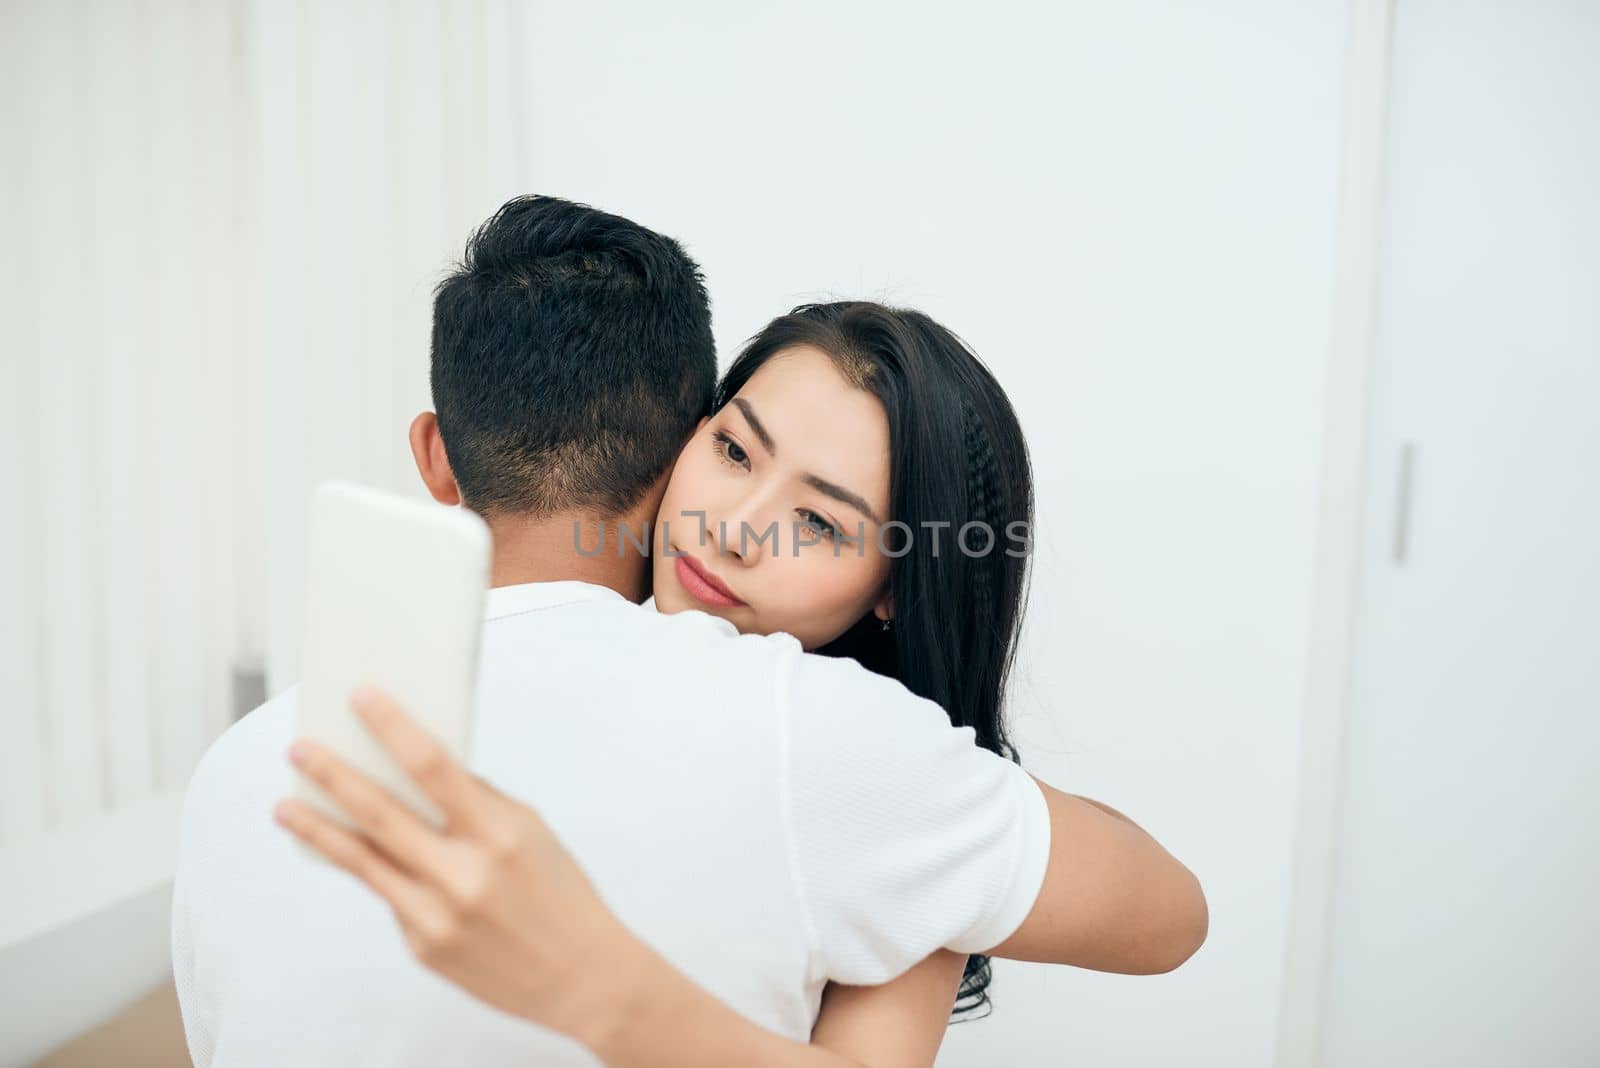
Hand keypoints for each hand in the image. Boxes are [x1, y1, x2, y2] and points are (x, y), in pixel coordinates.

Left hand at [275, 687, 642, 1045]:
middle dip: (333, 776)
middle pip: (381, 813)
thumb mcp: (531, 833)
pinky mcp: (422, 946)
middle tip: (301, 751)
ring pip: (363, 861)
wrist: (583, 978)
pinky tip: (361, 857)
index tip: (362, 699)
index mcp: (499, 835)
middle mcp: (463, 875)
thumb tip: (424, 771)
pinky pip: (389, 897)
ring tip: (287, 805)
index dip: (392, 728)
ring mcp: (436, 915)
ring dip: (319, 828)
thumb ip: (478, 803)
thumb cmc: (562, 898)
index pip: (434, 767)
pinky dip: (376, 872)